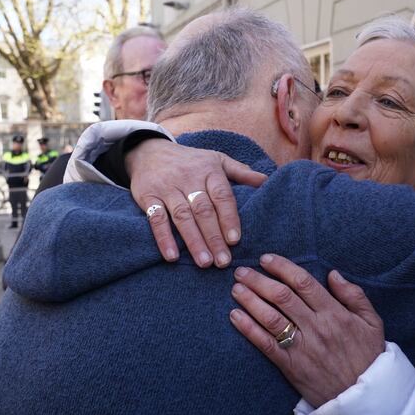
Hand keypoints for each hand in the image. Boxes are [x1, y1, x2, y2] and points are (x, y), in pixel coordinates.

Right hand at [127, 139, 267, 267]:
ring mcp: (167, 188)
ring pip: (182, 217)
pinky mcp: (148, 196)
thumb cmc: (191, 161)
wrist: (149, 151)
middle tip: (223, 261)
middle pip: (203, 210)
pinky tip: (172, 256)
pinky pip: (156, 219)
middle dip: (214, 237)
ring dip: (193, 241)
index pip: (222, 196)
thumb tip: (267, 181)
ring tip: (204, 262)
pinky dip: (163, 238)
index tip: (235, 240)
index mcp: (209, 170)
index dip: (229, 218)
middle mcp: (188, 178)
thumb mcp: (216, 159)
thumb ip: (241, 172)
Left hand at [229, 254, 384, 407]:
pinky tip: (235, 316)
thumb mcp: (372, 322)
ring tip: (236, 289)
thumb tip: (333, 274)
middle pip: (281, 297)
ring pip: (270, 318)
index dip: (282, 267)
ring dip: (250, 300)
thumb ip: (354, 295)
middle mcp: (316, 327)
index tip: (266, 259)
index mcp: (335, 313)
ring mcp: (302, 348)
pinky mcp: (290, 367)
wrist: (363, 399)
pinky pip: (266, 344)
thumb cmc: (368, 357)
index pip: (303, 283)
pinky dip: (248, 329)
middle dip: (259, 280)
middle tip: (242, 271)